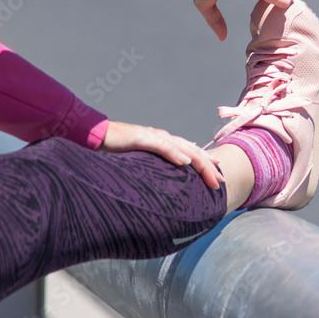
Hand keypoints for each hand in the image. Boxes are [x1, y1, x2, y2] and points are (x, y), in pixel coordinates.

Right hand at [98, 121, 223, 189]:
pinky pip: (163, 147)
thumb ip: (155, 167)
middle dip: (209, 166)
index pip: (190, 153)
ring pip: (183, 149)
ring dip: (199, 162)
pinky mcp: (142, 138)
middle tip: (221, 180)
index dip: (206, 163)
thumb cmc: (117, 149)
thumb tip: (165, 182)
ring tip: (212, 173)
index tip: (219, 176)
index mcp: (164, 143)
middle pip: (192, 152)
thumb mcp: (141, 162)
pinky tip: (185, 163)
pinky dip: (175, 154)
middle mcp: (163, 138)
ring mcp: (154, 137)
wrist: (96, 135)